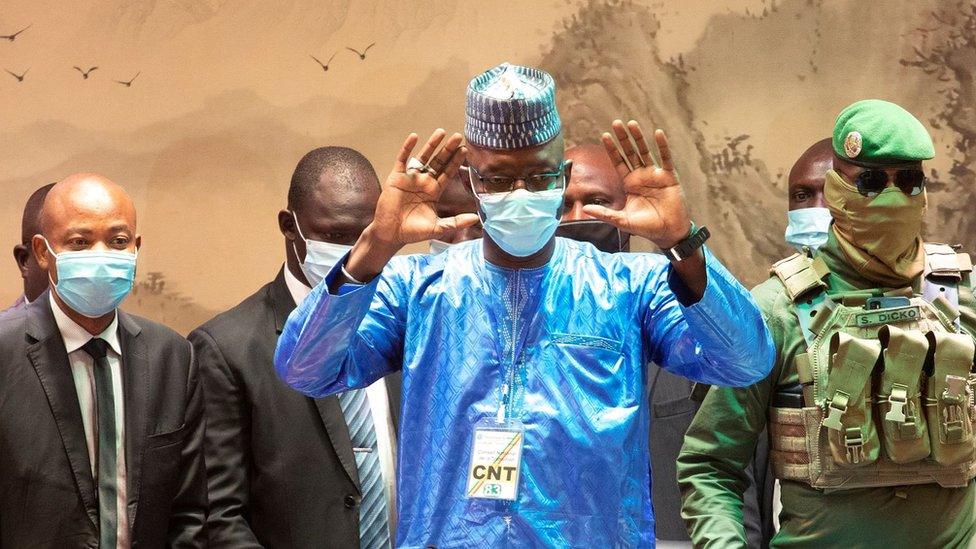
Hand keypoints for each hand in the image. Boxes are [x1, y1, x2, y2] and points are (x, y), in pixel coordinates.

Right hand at [341, 129, 479, 284]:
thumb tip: (476, 218)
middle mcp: (424, 181)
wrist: (391, 233)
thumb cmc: (413, 231)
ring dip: (432, 144)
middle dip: (448, 150)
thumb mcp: (438, 227)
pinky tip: (415, 136)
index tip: (464, 149)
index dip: (456, 161)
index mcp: (434, 191)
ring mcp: (410, 178)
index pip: (448, 172)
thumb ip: (456, 222)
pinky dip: (407, 148)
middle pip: (438, 162)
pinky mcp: (397, 177)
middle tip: (458, 136)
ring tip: (441, 132)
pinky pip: (403, 159)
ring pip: (423, 157)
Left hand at [583, 120, 691, 249]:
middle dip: (623, 138)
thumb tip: (584, 209)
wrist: (668, 232)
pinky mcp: (669, 177)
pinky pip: (665, 158)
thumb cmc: (646, 227)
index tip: (604, 135)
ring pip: (645, 152)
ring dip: (639, 138)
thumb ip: (604, 213)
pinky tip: (658, 133)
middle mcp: (641, 176)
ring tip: (631, 124)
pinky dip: (662, 146)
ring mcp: (655, 175)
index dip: (612, 149)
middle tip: (616, 123)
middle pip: (630, 152)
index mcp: (629, 183)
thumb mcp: (622, 220)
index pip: (618, 162)